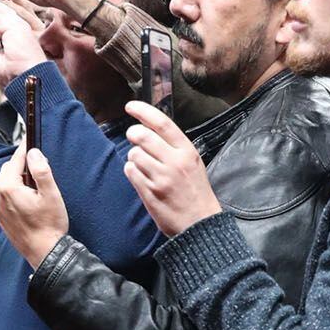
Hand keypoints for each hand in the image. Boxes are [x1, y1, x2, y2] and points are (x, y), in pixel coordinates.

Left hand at [0, 143, 68, 267]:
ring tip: (35, 185)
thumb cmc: (49, 225)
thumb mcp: (51, 194)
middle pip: (8, 170)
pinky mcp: (1, 217)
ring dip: (18, 179)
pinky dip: (14, 192)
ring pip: (6, 183)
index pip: (16, 160)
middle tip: (38, 166)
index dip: (25, 149)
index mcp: (8, 188)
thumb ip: (41, 170)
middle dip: (21, 165)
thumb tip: (33, 153)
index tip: (30, 140)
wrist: (44, 253)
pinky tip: (29, 199)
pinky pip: (5, 197)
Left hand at [123, 100, 222, 235]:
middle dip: (133, 134)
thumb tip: (149, 129)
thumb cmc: (196, 191)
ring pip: (134, 154)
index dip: (143, 111)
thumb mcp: (193, 163)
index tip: (130, 106)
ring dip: (134, 156)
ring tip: (143, 164)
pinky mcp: (150, 192)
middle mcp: (174, 162)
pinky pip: (130, 172)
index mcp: (187, 151)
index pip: (162, 123)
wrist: (200, 223)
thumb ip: (174, 146)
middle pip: (142, 136)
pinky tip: (141, 177)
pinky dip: (131, 171)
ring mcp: (161, 178)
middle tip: (134, 137)